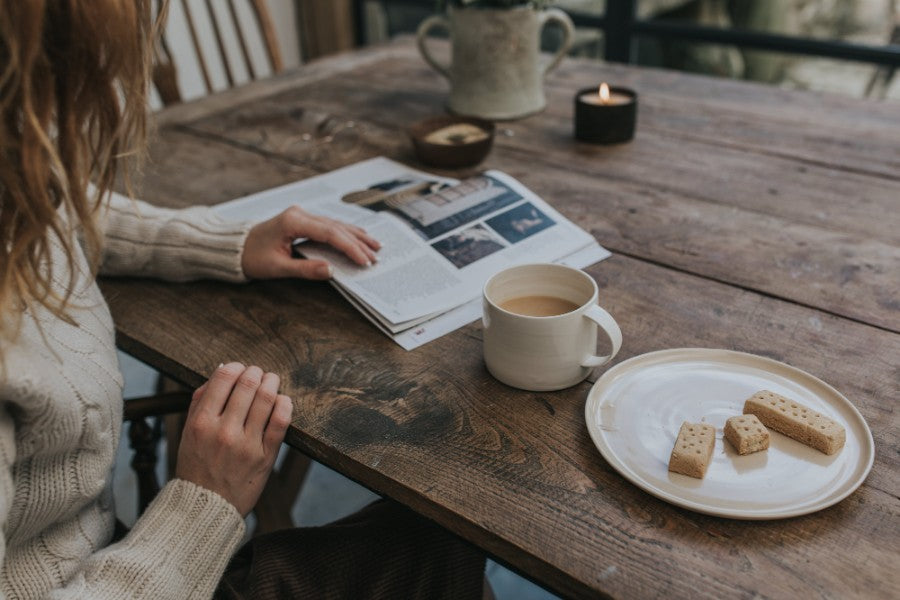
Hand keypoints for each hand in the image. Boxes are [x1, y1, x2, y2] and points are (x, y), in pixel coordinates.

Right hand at [176, 362, 292, 515]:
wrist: (205, 508)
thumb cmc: (196, 468)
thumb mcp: (187, 434)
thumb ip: (200, 402)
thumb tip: (220, 371)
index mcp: (201, 423)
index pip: (223, 378)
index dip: (236, 367)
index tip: (240, 368)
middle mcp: (223, 431)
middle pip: (248, 384)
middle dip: (256, 372)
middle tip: (258, 374)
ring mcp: (246, 444)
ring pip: (267, 398)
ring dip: (272, 383)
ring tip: (271, 381)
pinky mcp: (265, 456)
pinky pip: (281, 421)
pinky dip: (285, 404)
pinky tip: (282, 400)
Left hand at [241, 206, 380, 279]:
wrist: (235, 247)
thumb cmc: (252, 257)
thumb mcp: (277, 268)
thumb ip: (305, 269)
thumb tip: (331, 271)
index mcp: (293, 221)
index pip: (330, 233)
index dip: (350, 247)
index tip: (364, 260)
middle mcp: (300, 214)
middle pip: (336, 227)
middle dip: (358, 243)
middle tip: (376, 257)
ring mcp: (302, 215)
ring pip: (336, 224)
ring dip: (356, 236)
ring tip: (375, 246)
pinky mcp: (303, 220)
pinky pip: (329, 226)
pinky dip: (346, 233)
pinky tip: (359, 236)